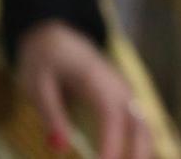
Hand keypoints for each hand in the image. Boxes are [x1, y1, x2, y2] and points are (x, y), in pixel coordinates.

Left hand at [15, 20, 156, 158]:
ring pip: (143, 124)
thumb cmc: (43, 59)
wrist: (55, 33)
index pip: (111, 117)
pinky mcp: (121, 97)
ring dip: (142, 150)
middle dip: (138, 152)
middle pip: (139, 122)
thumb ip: (51, 115)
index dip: (112, 144)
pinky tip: (133, 158)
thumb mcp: (37, 85)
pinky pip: (137, 123)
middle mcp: (117, 85)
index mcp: (96, 79)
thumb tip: (60, 148)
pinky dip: (139, 144)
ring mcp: (123, 90)